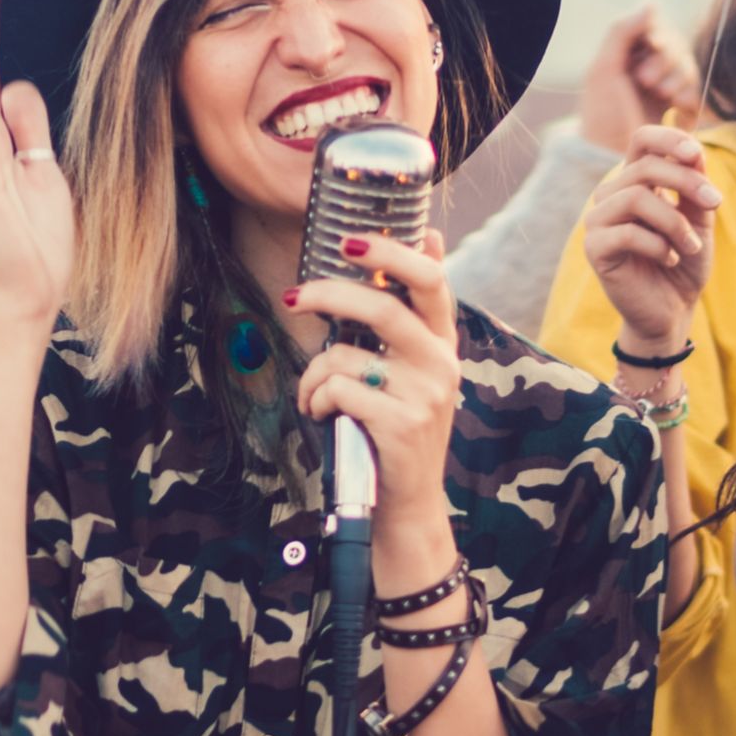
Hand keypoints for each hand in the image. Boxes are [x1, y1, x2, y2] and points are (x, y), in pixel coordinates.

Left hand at [291, 229, 459, 535]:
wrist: (407, 500)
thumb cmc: (396, 426)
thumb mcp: (414, 366)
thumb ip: (411, 311)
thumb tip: (428, 234)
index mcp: (441, 340)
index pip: (430, 279)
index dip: (391, 254)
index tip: (350, 240)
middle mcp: (440, 362)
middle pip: (381, 307)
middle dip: (328, 295)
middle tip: (293, 297)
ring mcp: (424, 394)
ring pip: (344, 357)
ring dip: (312, 377)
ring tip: (314, 397)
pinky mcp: (402, 424)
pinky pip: (338, 391)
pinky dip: (317, 401)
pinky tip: (323, 416)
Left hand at [579, 6, 700, 152]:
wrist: (609, 157)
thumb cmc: (601, 113)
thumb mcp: (604, 69)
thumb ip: (622, 32)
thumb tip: (652, 3)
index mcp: (627, 54)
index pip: (658, 30)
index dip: (658, 44)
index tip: (644, 65)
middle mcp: (645, 66)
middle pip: (676, 48)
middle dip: (666, 64)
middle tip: (648, 84)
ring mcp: (662, 88)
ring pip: (689, 69)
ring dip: (679, 83)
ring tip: (664, 99)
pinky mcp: (674, 111)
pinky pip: (696, 96)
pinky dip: (689, 103)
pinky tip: (677, 116)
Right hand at [585, 122, 720, 347]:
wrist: (673, 309)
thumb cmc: (684, 260)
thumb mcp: (699, 218)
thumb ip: (695, 185)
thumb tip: (694, 151)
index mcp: (636, 181)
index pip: (642, 140)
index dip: (668, 138)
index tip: (697, 154)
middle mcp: (612, 195)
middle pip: (645, 167)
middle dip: (687, 182)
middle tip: (715, 204)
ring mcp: (598, 221)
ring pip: (635, 197)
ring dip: (674, 221)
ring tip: (691, 245)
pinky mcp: (595, 249)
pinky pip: (627, 233)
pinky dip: (658, 245)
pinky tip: (670, 259)